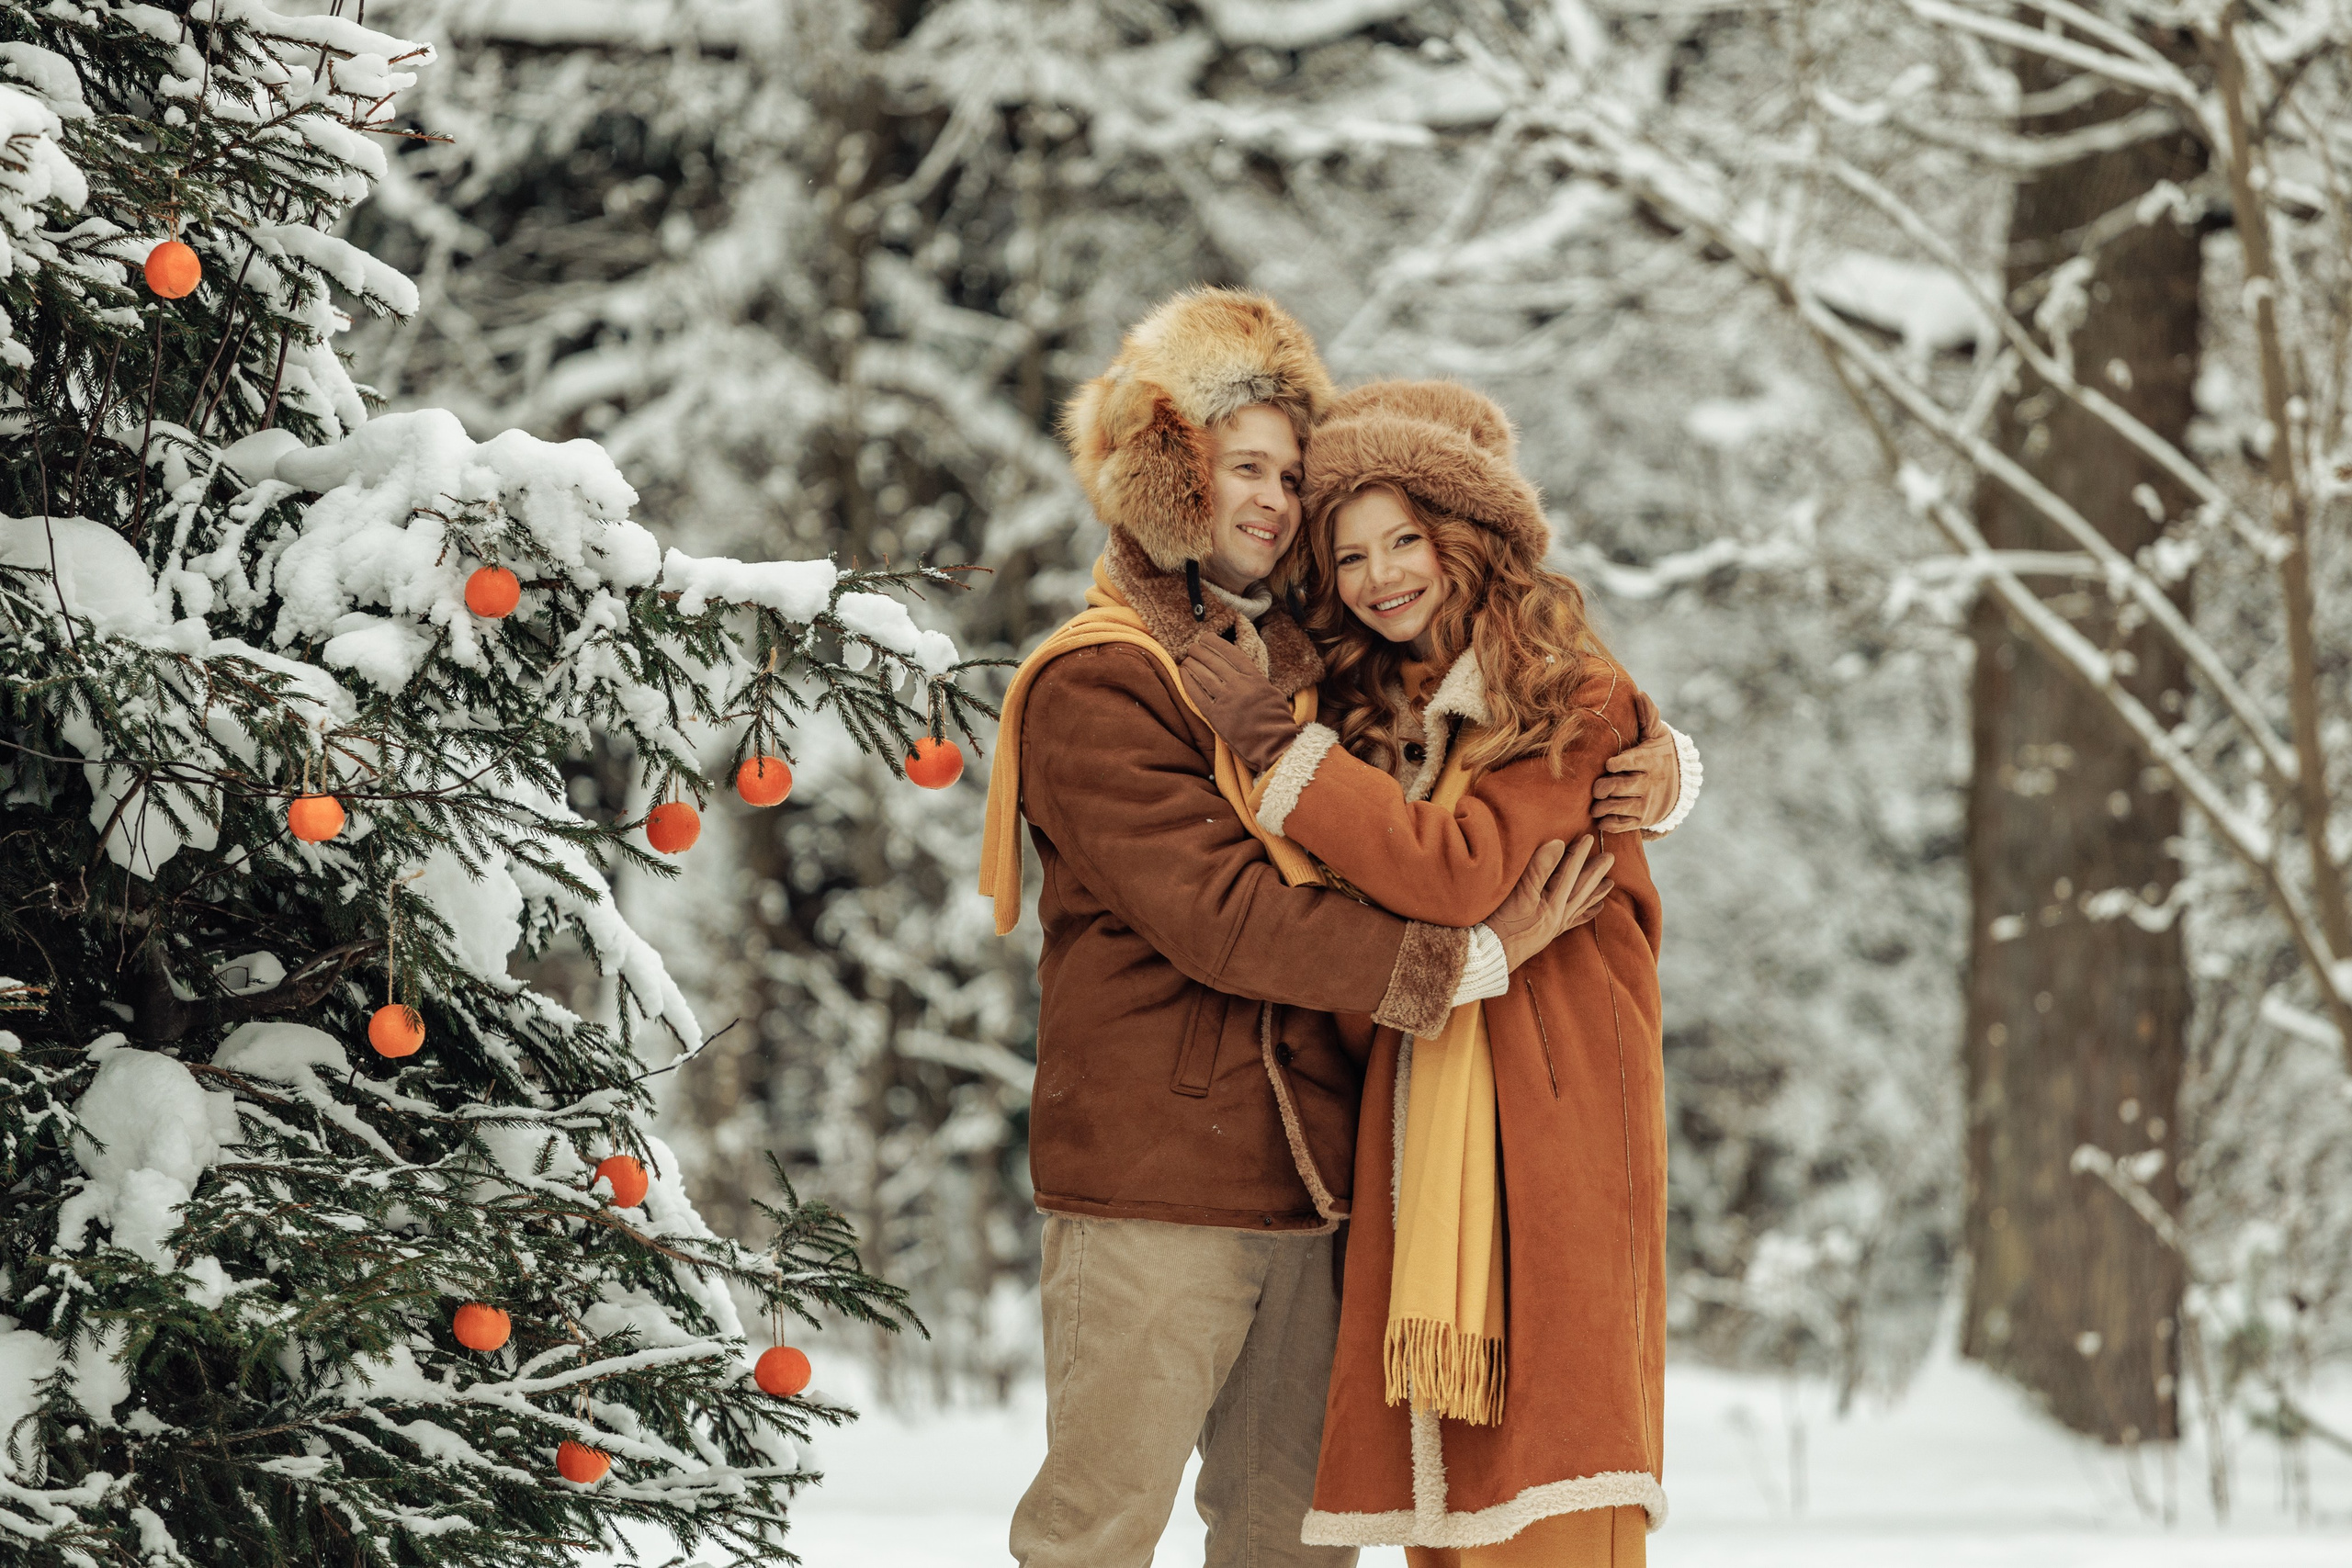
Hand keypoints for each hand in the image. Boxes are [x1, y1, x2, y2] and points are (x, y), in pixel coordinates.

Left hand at [1179, 632, 1302, 772]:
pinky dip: (1188, 681)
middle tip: (1192, 647)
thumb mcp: (1272, 693)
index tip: (1206, 637)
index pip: (1232, 653)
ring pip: (1203, 674)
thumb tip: (1239, 670)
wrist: (1275, 746)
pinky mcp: (1216, 716)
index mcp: (1255, 678)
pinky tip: (1183, 674)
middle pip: (1214, 661)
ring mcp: (1227, 700)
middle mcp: (1240, 685)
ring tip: (1186, 659)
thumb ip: (1255, 680)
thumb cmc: (1276, 722)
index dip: (1216, 643)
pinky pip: (1197, 694)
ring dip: (1192, 663)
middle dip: (1200, 651)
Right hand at [1487, 835, 1614, 970]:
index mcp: (1553, 902)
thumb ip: (1539, 869)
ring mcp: (1555, 925)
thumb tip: (1558, 845)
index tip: (1589, 838)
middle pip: (1581, 889)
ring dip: (1595, 892)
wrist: (1492, 954)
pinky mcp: (1548, 934)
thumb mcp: (1518, 893)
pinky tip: (1594, 911)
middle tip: (1610, 858)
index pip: (1569, 873)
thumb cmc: (1502, 923)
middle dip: (1595, 872)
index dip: (1578, 854)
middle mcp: (1559, 914)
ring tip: (1609, 884)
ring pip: (1581, 905)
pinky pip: (1574, 922)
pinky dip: (1585, 914)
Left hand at [1593, 692, 1680, 832]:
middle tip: (1595, 788)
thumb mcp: (1656, 735)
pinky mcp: (1641, 819)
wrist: (1678, 785)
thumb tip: (1640, 694)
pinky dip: (1609, 823)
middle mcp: (1648, 783)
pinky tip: (1602, 817)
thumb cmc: (1658, 754)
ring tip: (1595, 804)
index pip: (1633, 762)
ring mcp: (1645, 803)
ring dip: (1602, 807)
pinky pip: (1622, 824)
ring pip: (1619, 807)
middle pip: (1621, 787)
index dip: (1619, 764)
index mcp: (1649, 760)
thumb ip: (1648, 716)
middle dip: (1604, 788)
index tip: (1610, 764)